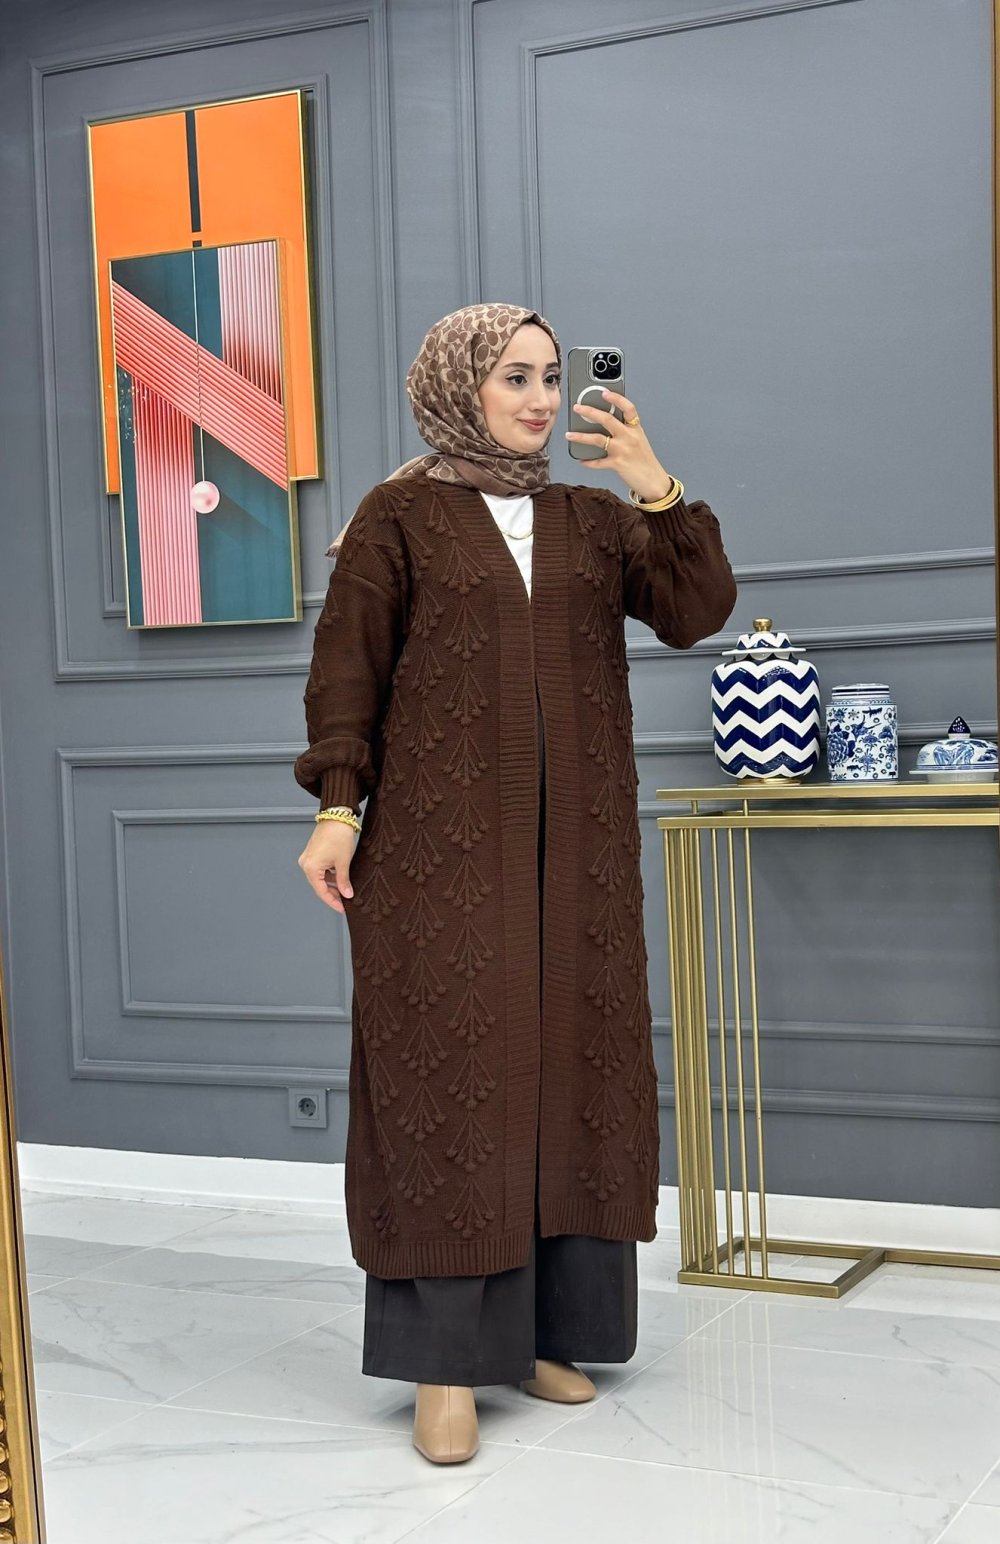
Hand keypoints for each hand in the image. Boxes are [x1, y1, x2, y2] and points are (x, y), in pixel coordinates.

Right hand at [298, 821, 357, 913]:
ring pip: (320, 878)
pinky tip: (340, 879)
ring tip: (345, 890)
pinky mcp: (313, 853)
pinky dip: (330, 876)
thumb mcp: (343, 862)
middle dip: (333, 894)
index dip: (333, 902)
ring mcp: (308, 858)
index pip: (321, 892)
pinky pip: (320, 870)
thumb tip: (347, 894)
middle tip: (346, 901)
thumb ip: (343, 881)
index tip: (342, 908)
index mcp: (311, 868)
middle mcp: (306, 864)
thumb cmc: (338, 835)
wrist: (337, 816)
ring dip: (332, 885)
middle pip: (319, 886)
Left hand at [565, 389, 672, 503]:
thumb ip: (625, 431)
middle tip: (577, 408)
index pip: (628, 408)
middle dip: (590, 411)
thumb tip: (604, 423)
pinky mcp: (617, 464)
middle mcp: (629, 437)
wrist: (654, 481)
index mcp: (635, 429)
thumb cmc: (645, 461)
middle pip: (607, 419)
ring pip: (597, 439)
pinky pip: (598, 462)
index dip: (616, 398)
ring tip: (569, 434)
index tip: (604, 392)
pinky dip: (588, 462)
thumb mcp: (638, 440)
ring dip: (581, 436)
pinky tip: (582, 460)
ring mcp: (623, 450)